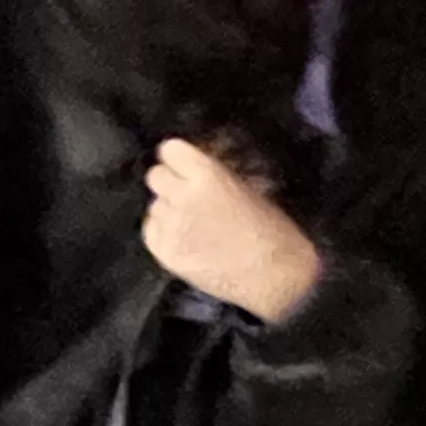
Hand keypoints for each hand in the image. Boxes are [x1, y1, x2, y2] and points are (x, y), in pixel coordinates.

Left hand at [140, 139, 322, 323]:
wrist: (275, 275)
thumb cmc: (272, 230)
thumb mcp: (249, 187)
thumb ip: (216, 173)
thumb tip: (199, 161)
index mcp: (207, 175)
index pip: (170, 150)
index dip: (176, 158)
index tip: (182, 165)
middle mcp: (183, 198)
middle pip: (155, 176)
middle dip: (168, 181)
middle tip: (185, 193)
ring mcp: (171, 228)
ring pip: (154, 206)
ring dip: (168, 209)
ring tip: (191, 222)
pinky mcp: (165, 254)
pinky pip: (150, 232)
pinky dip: (162, 232)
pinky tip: (183, 238)